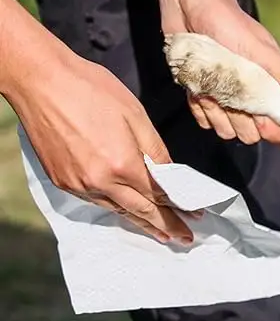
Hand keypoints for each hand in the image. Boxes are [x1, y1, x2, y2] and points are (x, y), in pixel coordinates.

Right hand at [8, 49, 195, 243]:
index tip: (196, 216)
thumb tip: (170, 173)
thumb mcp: (135, 115)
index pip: (159, 195)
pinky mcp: (62, 181)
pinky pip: (96, 202)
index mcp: (122, 164)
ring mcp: (77, 184)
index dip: (179, 207)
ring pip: (117, 210)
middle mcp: (99, 182)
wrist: (41, 81)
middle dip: (165, 226)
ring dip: (141, 222)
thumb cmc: (91, 90)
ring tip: (161, 233)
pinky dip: (116, 209)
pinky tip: (127, 211)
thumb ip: (155, 149)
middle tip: (185, 238)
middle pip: (140, 211)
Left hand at [159, 0, 279, 145]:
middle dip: (243, 123)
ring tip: (213, 91)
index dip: (277, 130)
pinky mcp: (202, 94)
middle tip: (234, 100)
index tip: (268, 126)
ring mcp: (225, 96)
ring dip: (219, 116)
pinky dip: (201, 109)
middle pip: (251, 133)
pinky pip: (203, 120)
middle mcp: (249, 95)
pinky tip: (200, 90)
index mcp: (269, 85)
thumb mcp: (259, 47)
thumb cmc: (228, 21)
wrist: (189, 3)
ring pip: (226, 130)